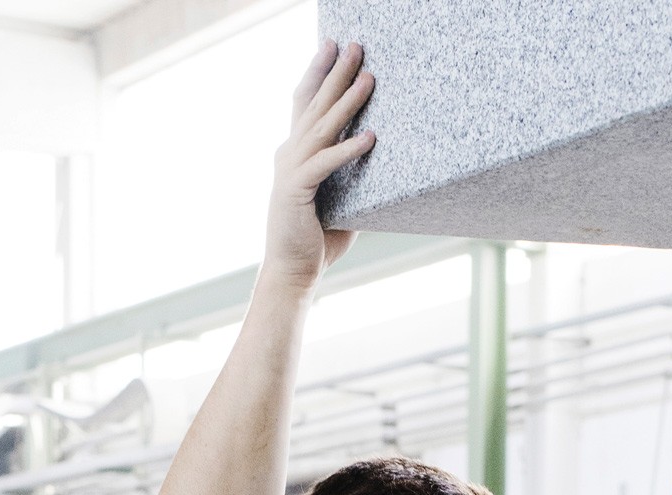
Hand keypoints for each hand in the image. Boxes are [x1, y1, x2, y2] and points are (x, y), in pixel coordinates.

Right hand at [264, 42, 375, 292]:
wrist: (292, 272)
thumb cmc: (316, 241)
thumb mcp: (340, 202)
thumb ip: (354, 180)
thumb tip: (383, 169)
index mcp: (294, 154)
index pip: (304, 103)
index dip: (317, 73)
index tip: (331, 46)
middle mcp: (288, 155)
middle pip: (315, 105)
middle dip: (336, 73)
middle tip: (356, 45)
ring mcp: (290, 171)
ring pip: (323, 128)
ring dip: (347, 101)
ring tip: (369, 78)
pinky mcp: (297, 191)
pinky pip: (327, 164)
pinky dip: (348, 150)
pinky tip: (371, 137)